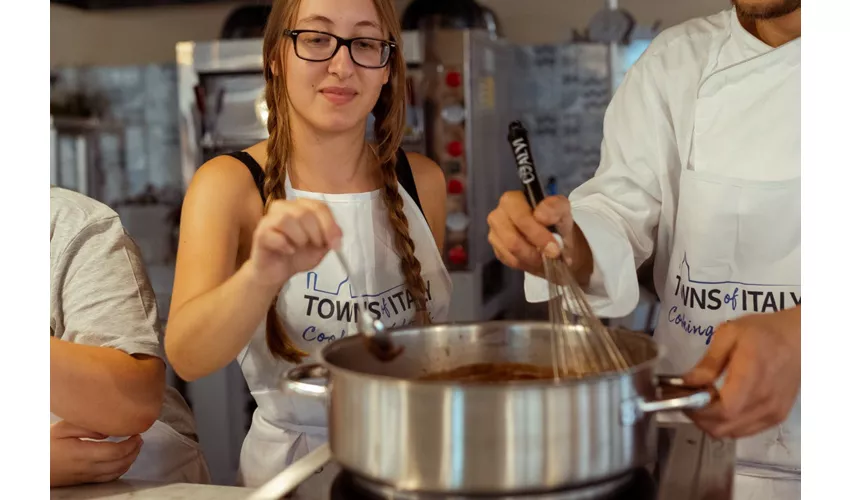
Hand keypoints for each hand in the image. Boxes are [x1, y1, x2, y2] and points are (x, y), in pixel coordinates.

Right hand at [50, 420, 142, 486]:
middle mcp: (87, 468)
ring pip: (116, 473)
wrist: (30, 466)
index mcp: (82, 453)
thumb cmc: (45, 444)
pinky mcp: (84, 481)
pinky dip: (120, 470)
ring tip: (135, 448)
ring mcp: (86, 476)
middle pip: (120, 463)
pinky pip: (108, 479)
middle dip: (134, 451)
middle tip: (139, 439)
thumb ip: (87, 427)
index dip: (131, 443)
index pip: (116, 452)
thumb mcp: (62, 428)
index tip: (137, 433)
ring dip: (130, 461)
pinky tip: (123, 461)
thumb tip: (108, 430)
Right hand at [248, 199, 341, 288]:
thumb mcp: (320, 247)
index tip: (334, 242)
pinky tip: (288, 251)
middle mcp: (284, 207)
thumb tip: (337, 234)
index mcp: (301, 207)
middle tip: (316, 245)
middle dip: (316, 232)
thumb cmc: (298, 256)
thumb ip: (329, 238)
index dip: (329, 224)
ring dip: (299, 237)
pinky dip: (285, 245)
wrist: (276, 272)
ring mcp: (269, 219)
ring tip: (299, 247)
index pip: (319, 206)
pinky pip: (274, 234)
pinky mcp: (260, 233)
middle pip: (304, 212)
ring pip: (287, 219)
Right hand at [487, 192, 589, 280]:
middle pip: (511, 239)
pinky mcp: (497, 250)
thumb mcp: (563, 211)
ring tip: (545, 257)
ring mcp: (495, 234)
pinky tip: (535, 259)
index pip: (520, 218)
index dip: (538, 234)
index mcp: (512, 199)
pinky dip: (526, 263)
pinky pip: (509, 261)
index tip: (554, 247)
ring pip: (510, 252)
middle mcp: (498, 215)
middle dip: (534, 251)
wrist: (556, 241)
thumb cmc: (556, 222)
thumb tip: (539, 216)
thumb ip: (554, 207)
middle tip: (551, 256)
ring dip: (531, 258)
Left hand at [683, 306, 800, 438]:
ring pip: (732, 433)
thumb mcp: (729, 334)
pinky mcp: (777, 417)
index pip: (723, 410)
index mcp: (752, 378)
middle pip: (724, 427)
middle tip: (688, 398)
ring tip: (704, 400)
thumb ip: (709, 362)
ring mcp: (773, 413)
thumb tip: (688, 382)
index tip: (681, 396)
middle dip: (698, 417)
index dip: (697, 410)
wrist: (799, 338)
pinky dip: (728, 424)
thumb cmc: (763, 332)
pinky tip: (722, 404)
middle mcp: (765, 402)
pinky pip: (745, 430)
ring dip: (711, 422)